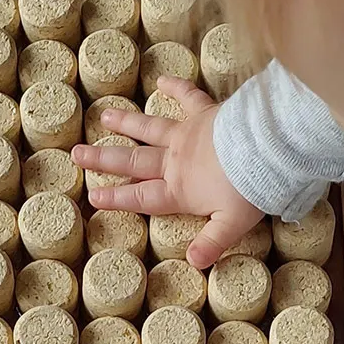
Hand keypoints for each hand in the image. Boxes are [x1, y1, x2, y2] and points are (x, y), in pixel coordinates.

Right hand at [71, 76, 263, 267]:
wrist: (265, 150)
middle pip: (133, 161)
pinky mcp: (205, 113)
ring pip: (149, 129)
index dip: (116, 198)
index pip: (141, 197)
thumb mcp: (232, 225)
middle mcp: (175, 161)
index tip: (93, 196)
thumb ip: (211, 243)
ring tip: (104, 116)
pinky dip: (175, 87)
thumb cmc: (249, 189)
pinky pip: (187, 97)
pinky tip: (161, 80)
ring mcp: (188, 134)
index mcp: (180, 190)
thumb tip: (194, 263)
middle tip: (77, 153)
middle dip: (104, 159)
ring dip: (126, 123)